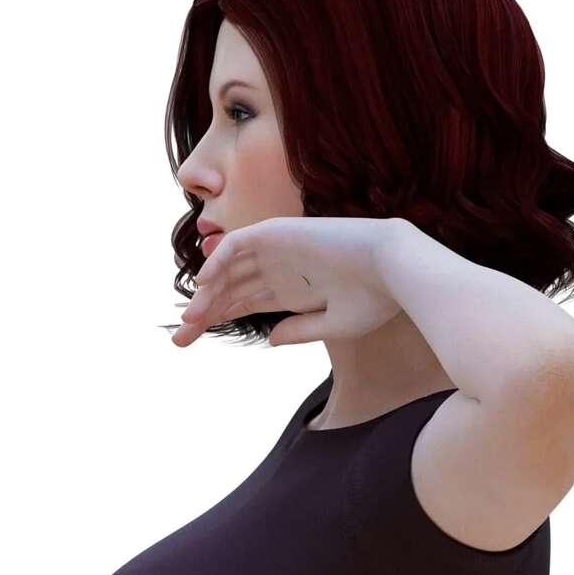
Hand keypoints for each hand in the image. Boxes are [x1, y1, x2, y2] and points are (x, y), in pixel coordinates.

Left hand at [172, 215, 403, 349]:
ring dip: (207, 293)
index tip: (189, 342)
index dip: (215, 320)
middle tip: (179, 339)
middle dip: (203, 312)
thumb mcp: (334, 324)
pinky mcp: (278, 232)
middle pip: (229, 289)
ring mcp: (277, 250)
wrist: (394, 268)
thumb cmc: (375, 299)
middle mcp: (279, 269)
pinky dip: (218, 262)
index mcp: (291, 290)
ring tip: (189, 320)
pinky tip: (204, 287)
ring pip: (229, 269)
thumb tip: (269, 341)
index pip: (242, 303)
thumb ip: (300, 331)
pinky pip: (238, 245)